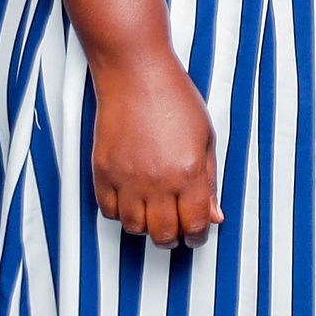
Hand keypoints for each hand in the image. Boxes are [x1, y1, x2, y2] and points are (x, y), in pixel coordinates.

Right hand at [89, 48, 217, 246]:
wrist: (136, 78)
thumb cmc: (176, 101)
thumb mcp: (206, 140)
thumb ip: (209, 182)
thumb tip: (214, 215)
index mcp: (188, 173)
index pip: (194, 224)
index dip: (198, 235)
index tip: (198, 234)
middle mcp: (156, 181)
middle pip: (163, 233)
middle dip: (173, 237)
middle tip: (177, 230)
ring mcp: (126, 178)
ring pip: (133, 227)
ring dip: (146, 227)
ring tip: (155, 214)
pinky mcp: (102, 172)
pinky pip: (109, 210)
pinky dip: (121, 213)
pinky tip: (132, 201)